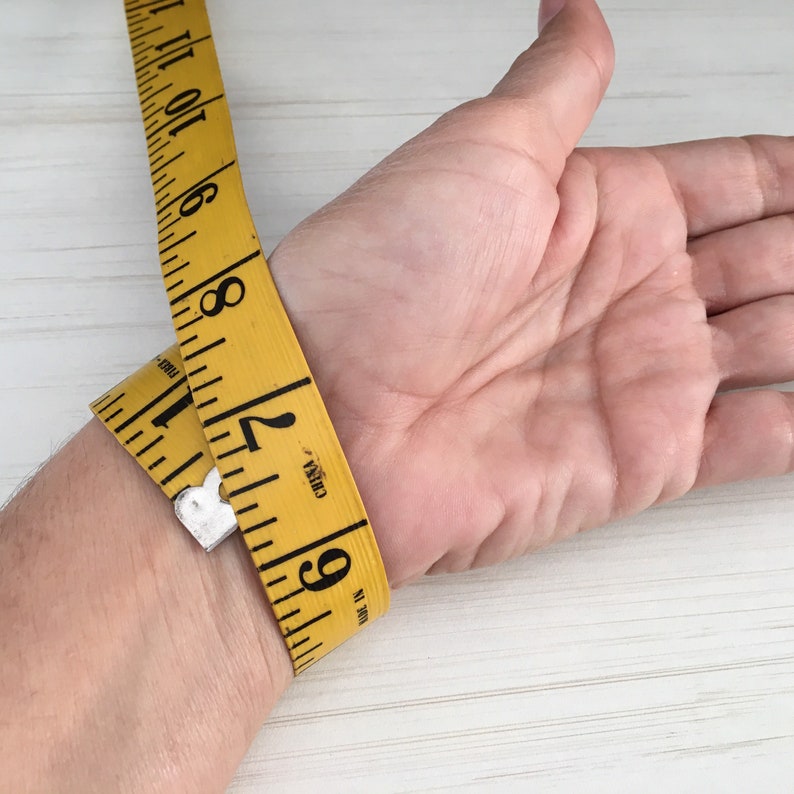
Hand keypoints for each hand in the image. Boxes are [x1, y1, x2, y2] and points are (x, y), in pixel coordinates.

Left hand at [269, 0, 793, 585]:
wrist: (334, 415)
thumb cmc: (382, 278)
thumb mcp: (480, 151)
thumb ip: (555, 86)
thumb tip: (577, 9)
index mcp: (603, 211)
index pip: (737, 179)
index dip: (793, 173)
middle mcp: (628, 293)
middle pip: (771, 259)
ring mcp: (641, 377)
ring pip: (781, 343)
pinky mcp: (645, 459)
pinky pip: (762, 439)